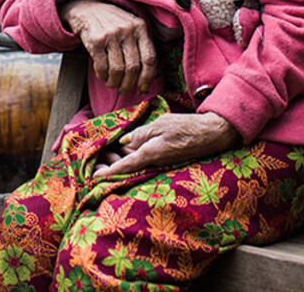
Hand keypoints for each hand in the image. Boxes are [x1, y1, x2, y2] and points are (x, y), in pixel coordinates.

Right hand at [59, 0, 156, 94]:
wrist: (87, 9)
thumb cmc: (113, 22)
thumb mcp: (132, 26)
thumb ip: (142, 45)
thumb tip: (151, 75)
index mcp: (141, 28)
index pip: (150, 58)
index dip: (148, 77)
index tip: (143, 86)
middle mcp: (127, 30)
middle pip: (133, 67)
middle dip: (129, 84)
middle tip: (124, 89)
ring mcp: (111, 35)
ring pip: (118, 69)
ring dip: (115, 82)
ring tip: (113, 83)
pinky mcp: (95, 41)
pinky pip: (102, 66)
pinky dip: (102, 76)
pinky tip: (103, 75)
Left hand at [92, 112, 239, 178]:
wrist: (210, 135)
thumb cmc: (185, 127)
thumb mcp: (160, 125)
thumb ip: (141, 134)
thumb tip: (125, 142)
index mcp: (149, 154)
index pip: (124, 166)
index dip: (108, 172)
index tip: (93, 178)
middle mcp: (153, 163)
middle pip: (128, 167)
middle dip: (111, 167)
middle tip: (96, 166)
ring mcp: (159, 163)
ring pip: (135, 165)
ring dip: (121, 163)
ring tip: (107, 159)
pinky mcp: (165, 161)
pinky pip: (145, 162)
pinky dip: (133, 159)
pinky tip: (128, 152)